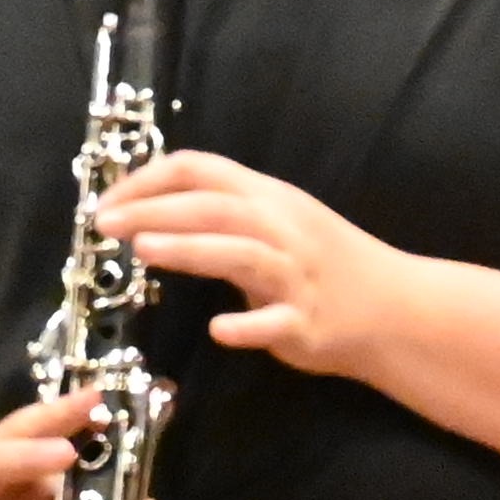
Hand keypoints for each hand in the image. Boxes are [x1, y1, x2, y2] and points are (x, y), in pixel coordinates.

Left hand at [99, 153, 417, 377]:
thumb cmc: (323, 262)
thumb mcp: (277, 220)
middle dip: (155, 210)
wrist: (394, 308)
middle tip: (105, 223)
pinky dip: (247, 324)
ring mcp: (296, 276)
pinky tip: (218, 330)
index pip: (201, 169)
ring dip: (191, 249)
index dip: (148, 180)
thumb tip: (150, 209)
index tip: (107, 200)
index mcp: (268, 197)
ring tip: (144, 249)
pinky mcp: (308, 323)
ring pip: (241, 253)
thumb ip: (224, 211)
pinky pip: (275, 321)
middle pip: (214, 207)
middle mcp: (282, 228)